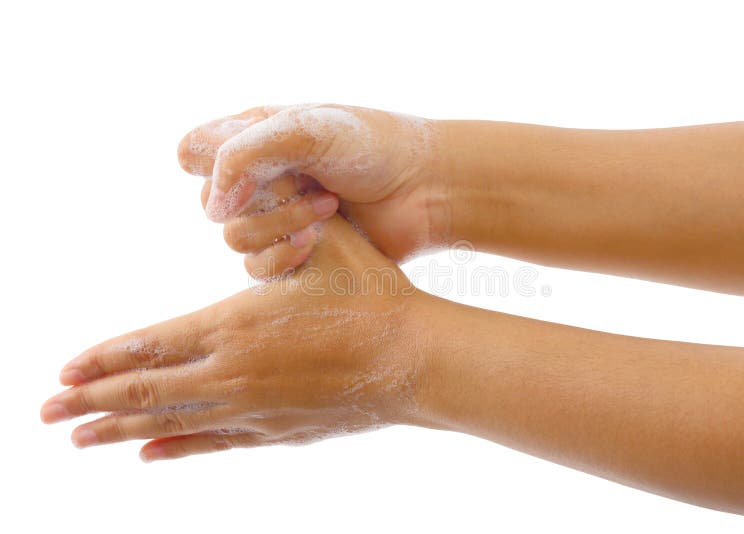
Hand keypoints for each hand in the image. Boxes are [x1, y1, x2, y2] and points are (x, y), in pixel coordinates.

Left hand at [40, 215, 430, 460]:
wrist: (417, 358)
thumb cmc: (374, 295)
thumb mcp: (326, 241)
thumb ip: (279, 217)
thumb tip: (249, 182)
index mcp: (236, 324)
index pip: (151, 343)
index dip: (103, 356)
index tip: (63, 369)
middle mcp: (234, 374)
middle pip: (146, 390)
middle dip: (90, 402)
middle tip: (44, 414)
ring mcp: (254, 409)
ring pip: (172, 422)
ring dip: (119, 429)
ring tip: (79, 439)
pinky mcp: (278, 431)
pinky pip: (213, 443)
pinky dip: (176, 447)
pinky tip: (148, 454)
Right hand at [177, 103, 446, 273]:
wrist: (425, 187)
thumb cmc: (370, 147)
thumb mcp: (303, 131)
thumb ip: (243, 155)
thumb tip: (213, 209)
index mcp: (255, 136)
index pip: (194, 152)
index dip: (209, 165)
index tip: (249, 169)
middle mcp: (260, 178)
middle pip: (213, 204)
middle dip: (261, 198)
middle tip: (308, 186)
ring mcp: (277, 218)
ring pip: (235, 239)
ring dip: (279, 226)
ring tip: (328, 209)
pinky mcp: (295, 254)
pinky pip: (258, 269)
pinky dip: (283, 257)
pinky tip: (319, 241)